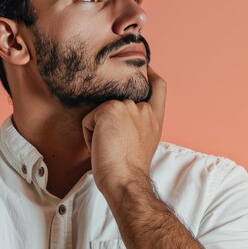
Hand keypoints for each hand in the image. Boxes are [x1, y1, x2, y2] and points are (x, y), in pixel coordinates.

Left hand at [82, 66, 166, 195]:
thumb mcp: (142, 141)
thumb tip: (119, 118)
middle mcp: (143, 109)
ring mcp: (127, 106)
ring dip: (98, 129)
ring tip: (108, 147)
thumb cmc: (129, 170)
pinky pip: (89, 119)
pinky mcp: (110, 109)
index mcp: (154, 118)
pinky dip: (88, 135)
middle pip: (117, 101)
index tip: (144, 68)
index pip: (158, 87)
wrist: (125, 180)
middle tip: (113, 144)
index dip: (150, 74)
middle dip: (107, 120)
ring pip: (100, 112)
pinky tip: (99, 146)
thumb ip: (138, 123)